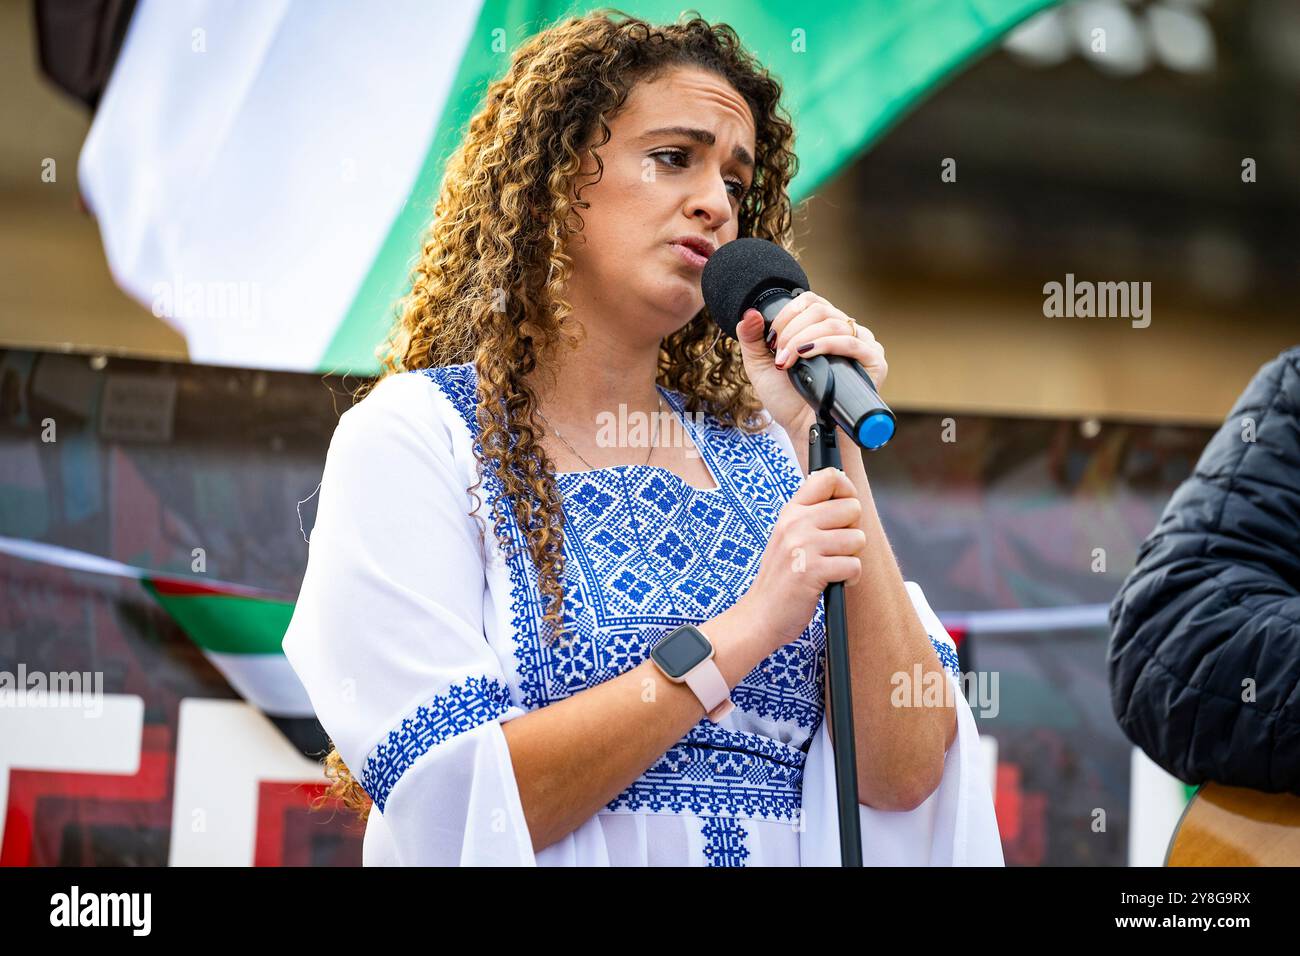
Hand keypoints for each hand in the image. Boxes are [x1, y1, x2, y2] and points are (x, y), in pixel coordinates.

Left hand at [734, 291, 887, 436]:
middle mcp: (844, 331)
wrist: (804, 430)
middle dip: (792, 330)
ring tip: (788, 362)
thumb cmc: (788, 400)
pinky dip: (826, 345)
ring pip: (833, 323)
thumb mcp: (761, 367)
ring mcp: (861, 344)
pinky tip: (807, 355)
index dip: (787, 315)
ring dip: (803, 339)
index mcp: (823, 326)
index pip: (810, 302)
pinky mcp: (874, 361)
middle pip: (819, 310)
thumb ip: (751, 338)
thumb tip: (751, 312)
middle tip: (780, 356)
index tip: (772, 340)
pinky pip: (852, 342)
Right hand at [743, 466, 864, 650]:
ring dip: (851, 557)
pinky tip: (833, 582)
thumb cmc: (781, 579)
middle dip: (852, 531)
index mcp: (791, 512)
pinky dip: (850, 578)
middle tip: (834, 549)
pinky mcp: (813, 571)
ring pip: (857, 538)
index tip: (844, 510)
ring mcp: (803, 546)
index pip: (828, 477)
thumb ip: (810, 516)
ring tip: (831, 568)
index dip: (846, 490)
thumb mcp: (787, 537)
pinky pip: (854, 565)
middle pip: (852, 508)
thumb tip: (844, 494)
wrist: (760, 615)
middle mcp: (795, 523)